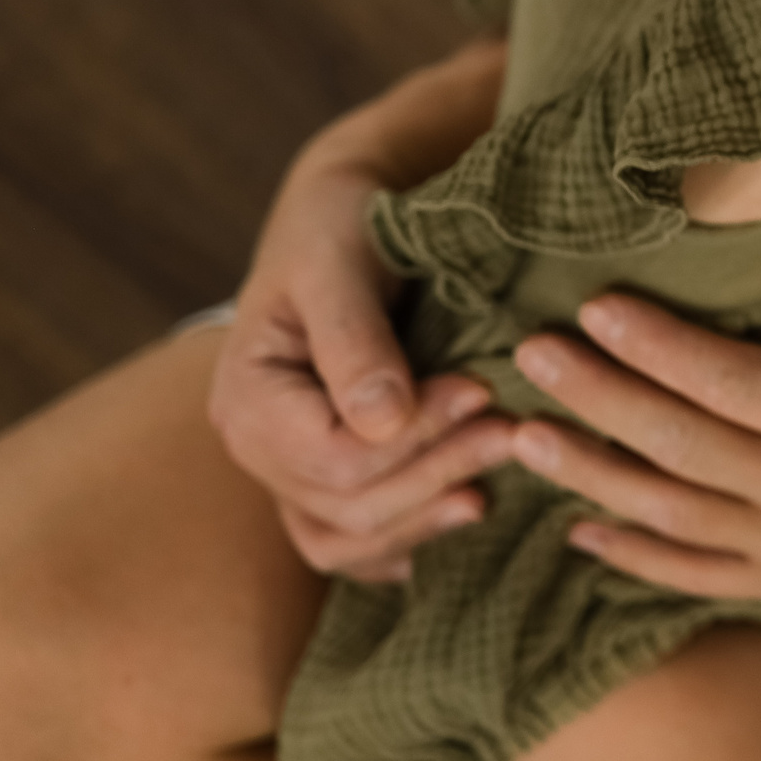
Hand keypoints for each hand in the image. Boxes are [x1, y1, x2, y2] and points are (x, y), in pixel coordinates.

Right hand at [208, 72, 516, 582]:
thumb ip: (354, 340)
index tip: (482, 389)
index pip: (332, 458)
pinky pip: (360, 541)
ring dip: (428, 515)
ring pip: (350, 540)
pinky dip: (412, 535)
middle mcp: (258, 449)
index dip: (415, 436)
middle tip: (513, 431)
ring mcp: (290, 472)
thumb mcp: (340, 263)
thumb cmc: (339, 226)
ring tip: (495, 481)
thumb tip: (381, 423)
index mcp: (247, 398)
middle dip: (436, 472)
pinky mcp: (329, 478)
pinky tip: (464, 511)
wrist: (344, 219)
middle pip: (346, 506)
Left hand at [505, 227, 760, 666]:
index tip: (597, 308)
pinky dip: (633, 555)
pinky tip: (578, 523)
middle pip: (686, 449)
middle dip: (600, 400)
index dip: (660, 350)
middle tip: (529, 355)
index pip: (739, 387)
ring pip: (674, 518)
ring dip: (593, 476)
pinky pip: (697, 578)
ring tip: (524, 434)